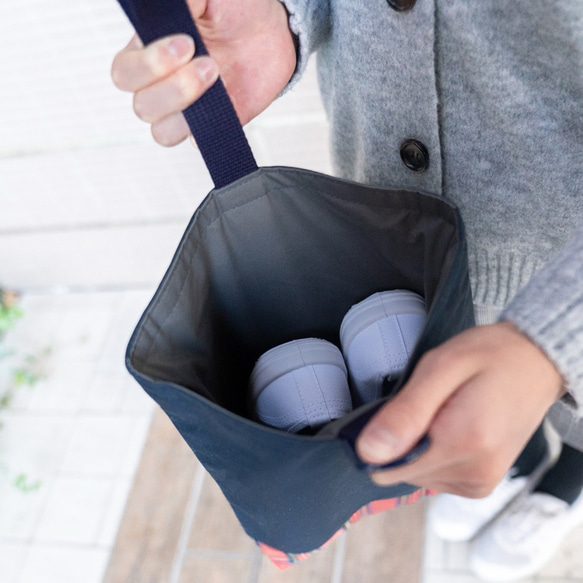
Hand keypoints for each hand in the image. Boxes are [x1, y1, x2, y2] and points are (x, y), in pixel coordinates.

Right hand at [111, 0, 296, 145]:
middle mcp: (162, 85)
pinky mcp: (211, 126)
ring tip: (217, 77)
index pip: (125, 73)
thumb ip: (181, 2)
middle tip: (208, 62)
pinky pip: (197, 142)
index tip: (185, 42)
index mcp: (148, 51)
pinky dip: (207, 132)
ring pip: (164, 132)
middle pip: (143, 107)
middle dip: (174, 88)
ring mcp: (187, 109)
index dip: (149, 64)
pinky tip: (224, 108)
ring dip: (189, 111)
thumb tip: (164, 6)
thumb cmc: (234, 9)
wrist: (272, 31)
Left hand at [356, 322, 564, 496]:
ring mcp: (479, 483)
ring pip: (417, 473)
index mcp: (464, 443)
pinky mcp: (480, 483)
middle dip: (406, 436)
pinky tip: (453, 424)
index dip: (385, 436)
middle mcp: (474, 473)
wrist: (536, 362)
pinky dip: (434, 450)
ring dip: (420, 443)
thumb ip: (404, 413)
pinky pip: (435, 474)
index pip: (390, 467)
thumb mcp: (440, 367)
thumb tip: (368, 451)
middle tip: (432, 403)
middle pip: (402, 471)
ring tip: (446, 410)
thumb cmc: (491, 356)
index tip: (404, 408)